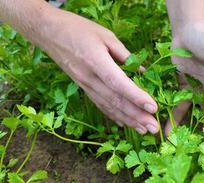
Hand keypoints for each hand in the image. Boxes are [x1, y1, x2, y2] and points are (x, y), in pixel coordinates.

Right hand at [38, 9, 158, 133]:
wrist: (49, 33)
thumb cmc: (80, 30)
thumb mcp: (106, 35)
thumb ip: (125, 54)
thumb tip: (142, 71)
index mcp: (96, 61)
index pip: (118, 83)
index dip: (136, 96)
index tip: (153, 107)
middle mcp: (89, 78)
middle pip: (115, 100)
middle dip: (137, 116)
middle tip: (154, 128)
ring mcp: (85, 85)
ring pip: (108, 107)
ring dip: (128, 120)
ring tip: (144, 130)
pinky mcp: (83, 88)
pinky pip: (100, 105)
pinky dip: (113, 116)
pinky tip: (124, 124)